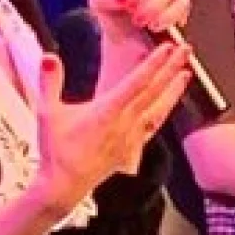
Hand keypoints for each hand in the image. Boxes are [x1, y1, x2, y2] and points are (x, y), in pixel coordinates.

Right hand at [34, 45, 190, 211]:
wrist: (64, 187)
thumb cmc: (56, 150)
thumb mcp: (47, 113)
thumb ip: (49, 83)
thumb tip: (49, 56)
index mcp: (106, 113)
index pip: (135, 84)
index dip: (153, 65)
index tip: (166, 48)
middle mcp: (124, 124)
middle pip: (153, 92)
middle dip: (171, 69)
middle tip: (185, 50)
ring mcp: (131, 137)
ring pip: (159, 110)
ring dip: (173, 90)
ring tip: (186, 74)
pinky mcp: (133, 148)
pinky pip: (154, 126)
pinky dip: (164, 111)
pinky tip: (170, 103)